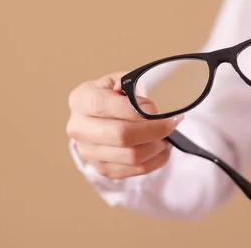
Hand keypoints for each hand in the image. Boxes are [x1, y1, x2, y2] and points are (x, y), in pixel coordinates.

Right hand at [66, 72, 182, 178]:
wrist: (98, 117)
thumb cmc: (112, 95)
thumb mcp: (120, 80)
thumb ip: (132, 84)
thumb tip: (145, 101)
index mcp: (81, 99)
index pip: (106, 105)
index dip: (134, 109)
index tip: (155, 108)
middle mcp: (79, 128)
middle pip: (121, 135)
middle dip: (153, 130)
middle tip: (171, 123)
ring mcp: (88, 151)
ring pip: (131, 156)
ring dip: (157, 146)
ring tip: (168, 135)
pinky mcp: (101, 168)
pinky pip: (134, 170)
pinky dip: (155, 160)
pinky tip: (162, 148)